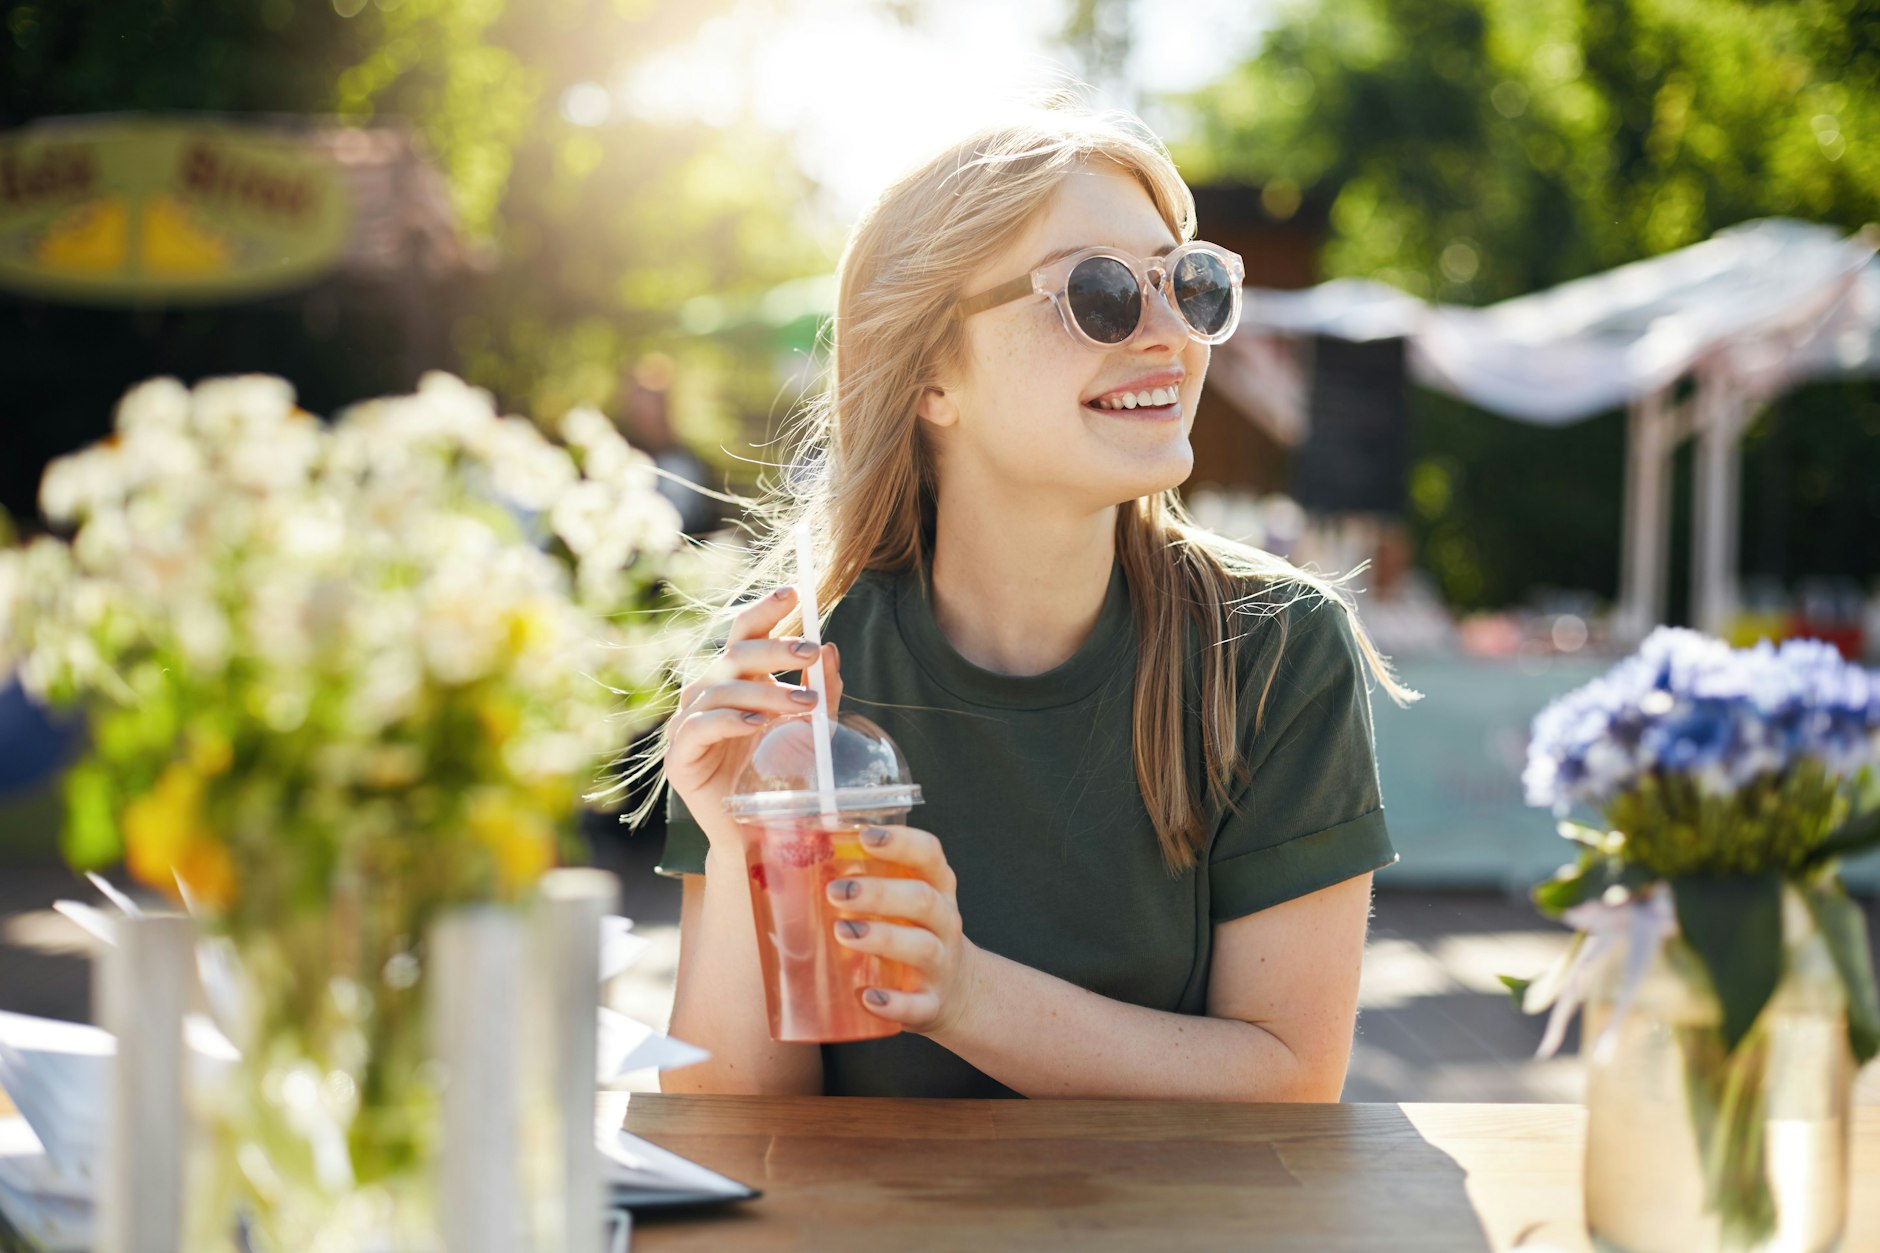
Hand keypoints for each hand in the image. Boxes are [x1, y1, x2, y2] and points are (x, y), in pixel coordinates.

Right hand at [665, 586, 843, 840]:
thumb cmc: (782, 778)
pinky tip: (757, 723)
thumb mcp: (811, 731)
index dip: (766, 610)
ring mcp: (688, 724)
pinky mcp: (680, 757)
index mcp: (735, 681)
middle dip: (775, 650)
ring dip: (765, 692)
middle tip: (810, 652)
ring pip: (721, 690)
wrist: (758, 836)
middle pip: (734, 655)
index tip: (795, 592)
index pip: (745, 634)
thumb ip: (822, 693)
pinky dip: (730, 721)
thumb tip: (830, 649)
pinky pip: (700, 727)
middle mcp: (707, 694)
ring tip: (804, 704)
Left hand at [827, 824, 980, 1036]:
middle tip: (835, 891)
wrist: (955, 990)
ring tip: (842, 932)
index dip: (901, 841)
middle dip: (879, 893)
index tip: (865, 837)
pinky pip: (918, 1005)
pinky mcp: (932, 1003)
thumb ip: (862, 881)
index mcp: (935, 887)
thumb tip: (781, 862)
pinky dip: (894, 1003)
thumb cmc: (909, 932)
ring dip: (881, 938)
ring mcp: (941, 963)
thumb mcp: (900, 901)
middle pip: (922, 899)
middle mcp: (943, 921)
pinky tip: (867, 998)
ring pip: (922, 947)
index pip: (929, 854)